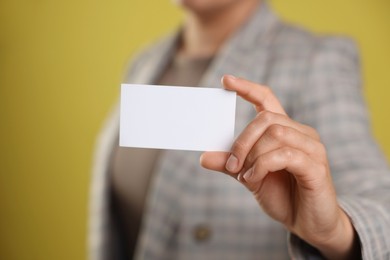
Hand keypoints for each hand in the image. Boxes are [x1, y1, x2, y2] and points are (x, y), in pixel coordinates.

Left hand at [200, 75, 358, 258]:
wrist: (308, 223)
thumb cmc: (282, 196)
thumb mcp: (249, 177)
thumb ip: (230, 165)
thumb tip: (203, 157)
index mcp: (285, 131)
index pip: (267, 100)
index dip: (247, 88)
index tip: (225, 80)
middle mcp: (301, 133)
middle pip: (265, 118)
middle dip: (242, 141)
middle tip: (231, 164)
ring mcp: (312, 148)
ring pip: (275, 134)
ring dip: (252, 156)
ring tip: (245, 176)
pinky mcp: (316, 166)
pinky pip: (284, 155)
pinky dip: (262, 166)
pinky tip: (254, 179)